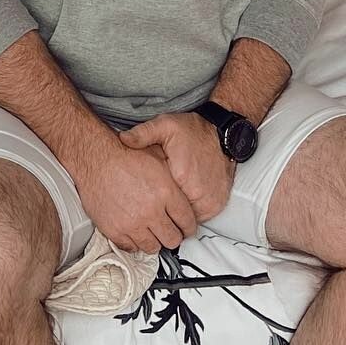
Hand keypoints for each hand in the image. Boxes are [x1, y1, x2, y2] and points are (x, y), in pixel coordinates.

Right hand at [72, 137, 198, 254]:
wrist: (96, 158)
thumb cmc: (124, 155)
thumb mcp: (158, 159)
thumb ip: (174, 180)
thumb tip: (186, 193)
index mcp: (165, 192)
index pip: (187, 222)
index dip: (189, 227)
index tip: (186, 228)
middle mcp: (151, 210)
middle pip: (173, 239)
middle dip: (174, 235)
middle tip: (170, 230)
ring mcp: (132, 223)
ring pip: (153, 247)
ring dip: (155, 240)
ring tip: (152, 231)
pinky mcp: (115, 230)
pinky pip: (131, 248)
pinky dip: (135, 242)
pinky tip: (135, 231)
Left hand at [119, 113, 234, 221]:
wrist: (222, 134)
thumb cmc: (192, 131)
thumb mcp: (165, 125)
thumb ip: (143, 133)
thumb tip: (123, 139)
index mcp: (182, 176)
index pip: (160, 203)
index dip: (149, 201)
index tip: (142, 196)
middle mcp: (199, 193)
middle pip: (173, 215)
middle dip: (163, 210)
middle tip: (152, 201)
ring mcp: (211, 202)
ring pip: (187, 219)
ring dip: (177, 213)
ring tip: (167, 201)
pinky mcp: (218, 205)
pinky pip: (199, 217)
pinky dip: (190, 211)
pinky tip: (182, 199)